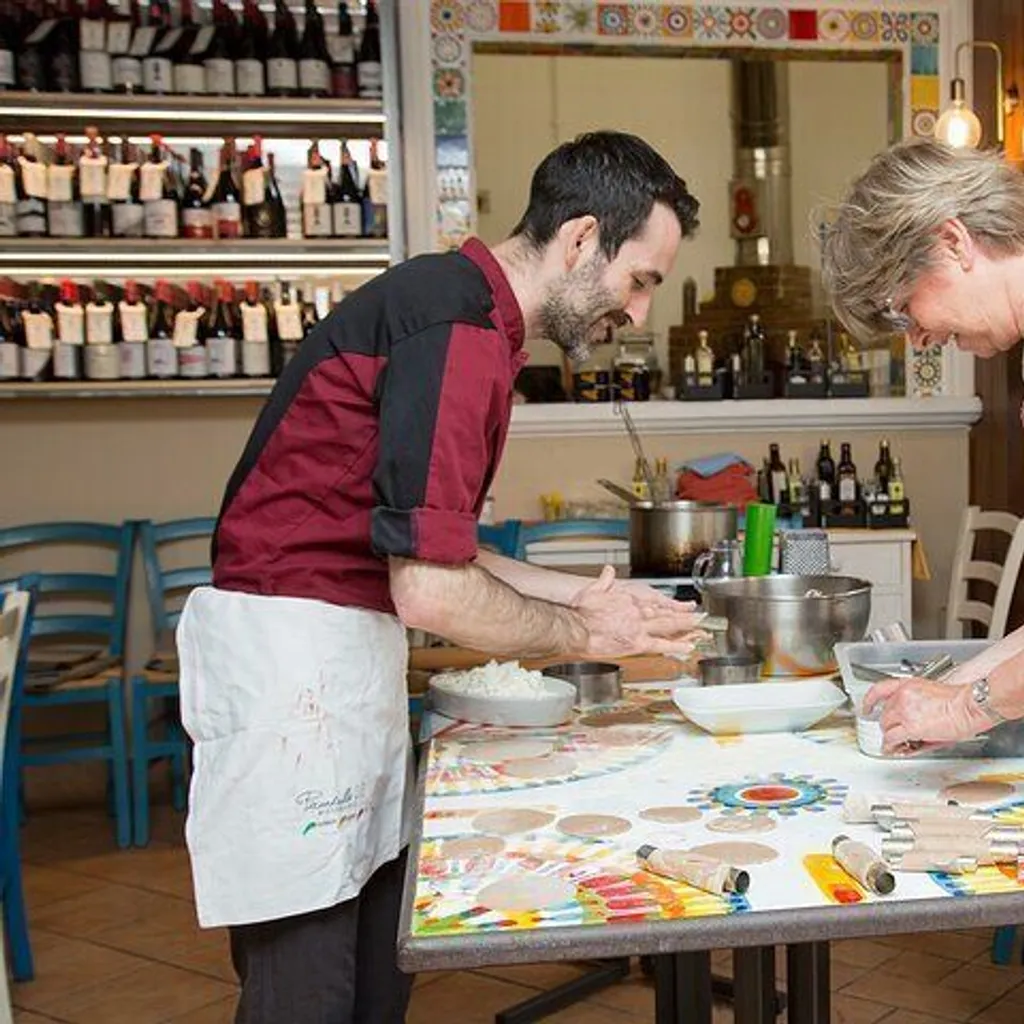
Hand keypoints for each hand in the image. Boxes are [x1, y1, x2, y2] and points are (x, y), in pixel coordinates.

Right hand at [572, 567, 701, 656]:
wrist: (578, 628)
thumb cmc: (583, 612)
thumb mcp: (594, 590)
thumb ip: (605, 579)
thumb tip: (608, 570)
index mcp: (630, 600)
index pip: (655, 603)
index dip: (669, 605)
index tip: (679, 607)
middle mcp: (639, 613)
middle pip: (667, 614)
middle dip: (686, 615)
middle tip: (702, 616)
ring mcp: (640, 628)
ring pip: (669, 627)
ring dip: (687, 627)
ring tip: (702, 628)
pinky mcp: (637, 643)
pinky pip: (662, 645)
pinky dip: (677, 646)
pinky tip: (688, 647)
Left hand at [862, 677, 985, 754]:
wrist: (969, 706)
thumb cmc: (960, 701)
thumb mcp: (931, 695)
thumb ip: (915, 703)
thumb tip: (908, 721)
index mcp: (908, 685)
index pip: (879, 690)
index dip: (869, 701)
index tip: (866, 708)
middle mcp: (902, 695)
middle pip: (884, 713)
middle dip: (889, 725)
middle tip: (896, 734)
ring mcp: (904, 710)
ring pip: (886, 727)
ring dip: (890, 736)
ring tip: (898, 744)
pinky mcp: (910, 726)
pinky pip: (892, 739)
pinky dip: (890, 746)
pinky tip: (893, 750)